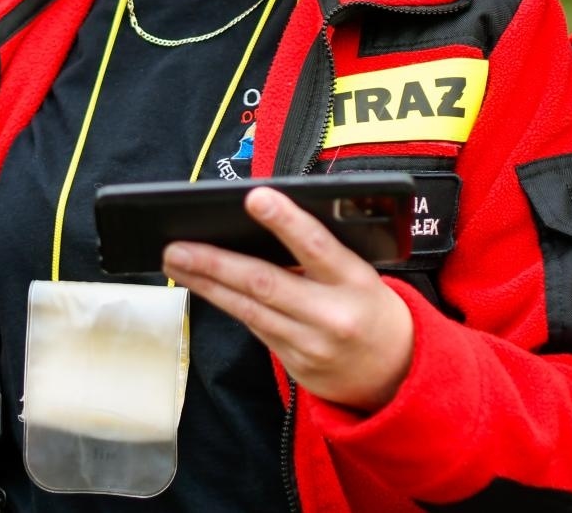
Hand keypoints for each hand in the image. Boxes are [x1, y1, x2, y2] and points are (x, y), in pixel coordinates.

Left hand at [161, 186, 414, 411]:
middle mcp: (331, 315)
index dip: (285, 221)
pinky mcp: (294, 365)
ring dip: (207, 284)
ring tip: (176, 262)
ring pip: (248, 309)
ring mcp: (310, 344)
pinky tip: (202, 287)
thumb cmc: (371, 307)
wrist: (395, 374)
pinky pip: (253, 328)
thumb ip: (322, 253)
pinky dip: (226, 304)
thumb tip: (265, 220)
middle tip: (177, 245)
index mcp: (355, 281)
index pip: (317, 245)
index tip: (254, 197)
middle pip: (265, 284)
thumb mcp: (361, 273)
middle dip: (215, 263)